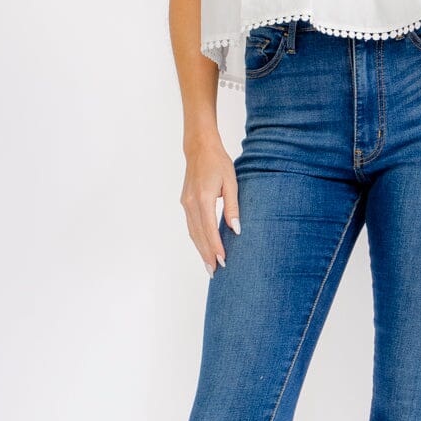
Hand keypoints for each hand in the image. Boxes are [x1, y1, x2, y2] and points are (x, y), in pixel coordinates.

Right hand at [180, 134, 240, 276]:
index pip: (209, 229)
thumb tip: (236, 229)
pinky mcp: (185, 202)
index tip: (222, 261)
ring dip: (200, 249)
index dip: (216, 247)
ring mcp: (186, 203)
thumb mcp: (231, 182)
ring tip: (209, 265)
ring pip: (193, 232)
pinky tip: (203, 247)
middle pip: (198, 235)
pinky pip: (191, 225)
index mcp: (203, 198)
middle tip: (214, 272)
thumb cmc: (218, 163)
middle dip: (206, 254)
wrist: (199, 148)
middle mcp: (191, 203)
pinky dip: (197, 239)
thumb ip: (233, 207)